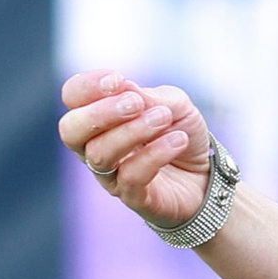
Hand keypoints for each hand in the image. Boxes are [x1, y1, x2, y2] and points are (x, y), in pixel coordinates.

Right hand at [58, 70, 212, 231]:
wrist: (206, 174)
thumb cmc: (180, 133)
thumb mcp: (173, 105)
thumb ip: (149, 96)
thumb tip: (124, 87)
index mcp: (98, 117)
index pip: (72, 97)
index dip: (87, 86)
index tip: (117, 80)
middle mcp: (95, 147)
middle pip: (70, 130)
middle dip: (100, 113)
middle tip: (136, 104)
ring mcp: (111, 176)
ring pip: (100, 154)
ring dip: (133, 131)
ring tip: (164, 118)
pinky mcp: (133, 198)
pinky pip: (131, 177)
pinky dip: (155, 154)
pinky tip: (178, 140)